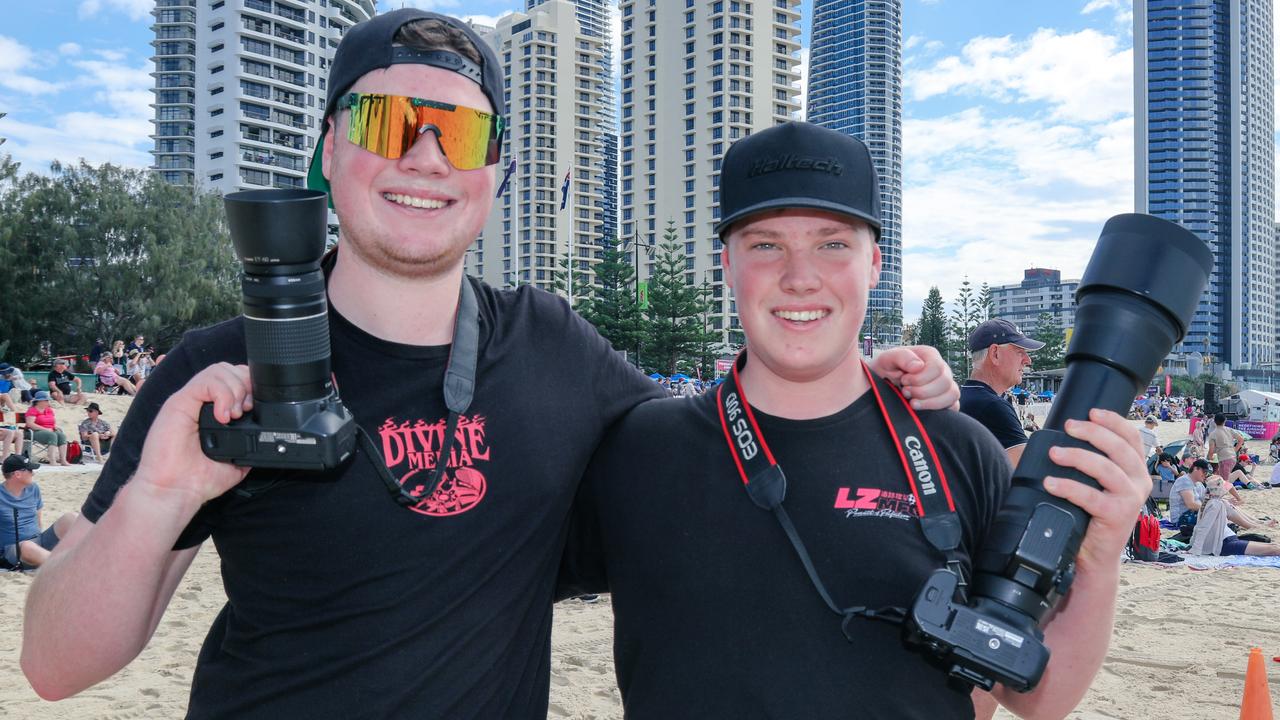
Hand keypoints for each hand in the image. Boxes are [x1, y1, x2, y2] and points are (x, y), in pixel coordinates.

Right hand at [134, 363, 252, 508]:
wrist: (174, 491)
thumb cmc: (198, 479)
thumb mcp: (236, 460)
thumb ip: (250, 443)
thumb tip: (267, 434)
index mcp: (213, 410)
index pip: (235, 378)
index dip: (250, 385)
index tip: (256, 407)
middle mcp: (201, 402)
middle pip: (229, 369)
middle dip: (246, 384)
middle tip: (246, 411)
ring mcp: (189, 400)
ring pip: (218, 371)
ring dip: (235, 389)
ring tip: (234, 415)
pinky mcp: (178, 403)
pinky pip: (204, 382)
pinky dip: (221, 395)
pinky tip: (223, 416)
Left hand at [868, 345, 958, 410]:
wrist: (881, 383)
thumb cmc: (886, 368)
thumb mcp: (887, 358)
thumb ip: (902, 357)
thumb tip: (918, 366)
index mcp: (929, 356)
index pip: (936, 367)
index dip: (920, 378)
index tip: (904, 381)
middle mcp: (941, 369)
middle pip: (945, 382)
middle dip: (922, 391)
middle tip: (905, 392)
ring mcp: (945, 385)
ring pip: (952, 395)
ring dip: (931, 402)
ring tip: (912, 403)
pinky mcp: (946, 400)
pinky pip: (954, 406)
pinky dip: (939, 410)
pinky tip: (922, 408)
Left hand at [1042, 409, 1149, 571]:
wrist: (1092, 555)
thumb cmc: (1088, 515)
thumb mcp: (1094, 485)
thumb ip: (1087, 464)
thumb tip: (1056, 440)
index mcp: (1135, 470)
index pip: (1132, 437)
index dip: (1114, 421)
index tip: (1092, 411)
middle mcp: (1139, 482)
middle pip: (1119, 448)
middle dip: (1093, 432)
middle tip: (1068, 426)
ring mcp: (1131, 499)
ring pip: (1106, 469)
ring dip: (1077, 456)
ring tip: (1054, 453)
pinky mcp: (1118, 516)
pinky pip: (1091, 496)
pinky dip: (1069, 487)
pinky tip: (1050, 483)